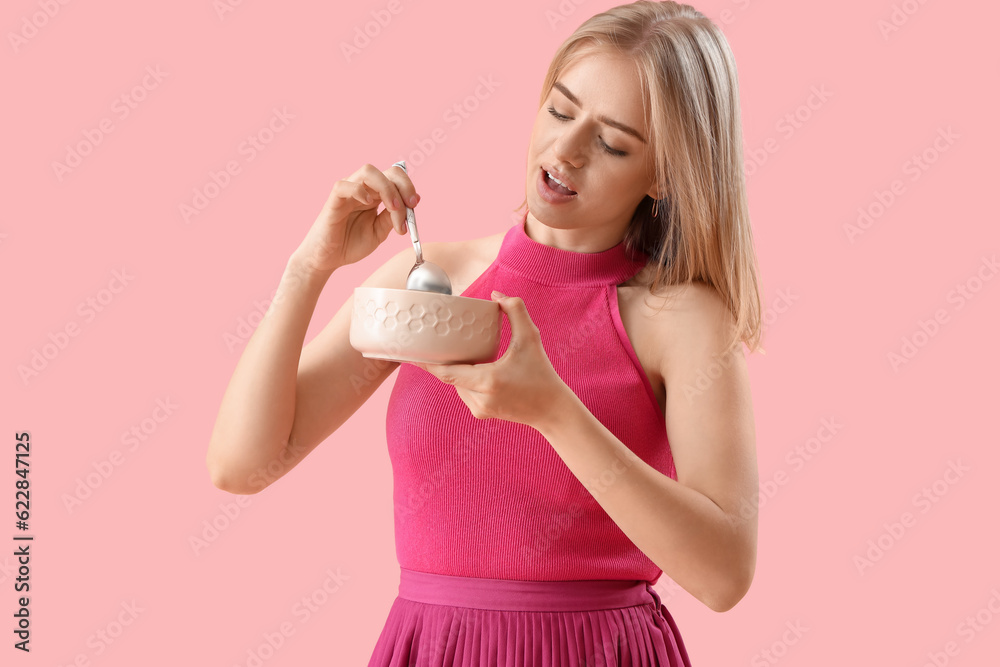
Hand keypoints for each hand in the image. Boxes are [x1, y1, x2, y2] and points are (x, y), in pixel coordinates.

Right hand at [292, 162, 419, 273]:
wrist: (328, 259)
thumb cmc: (350, 244)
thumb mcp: (379, 232)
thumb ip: (392, 217)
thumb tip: (414, 202)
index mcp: (375, 195)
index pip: (395, 178)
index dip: (408, 188)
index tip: (414, 205)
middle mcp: (363, 189)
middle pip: (387, 172)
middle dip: (403, 186)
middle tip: (410, 206)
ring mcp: (348, 192)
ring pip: (368, 172)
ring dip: (386, 188)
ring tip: (393, 208)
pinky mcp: (333, 200)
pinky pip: (344, 185)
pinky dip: (359, 190)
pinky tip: (368, 203)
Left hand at [411, 291, 573, 429]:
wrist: (552, 410)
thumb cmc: (542, 374)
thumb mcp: (531, 338)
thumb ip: (516, 311)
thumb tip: (496, 295)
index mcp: (487, 381)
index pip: (447, 372)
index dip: (427, 362)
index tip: (414, 351)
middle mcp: (479, 399)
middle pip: (450, 376)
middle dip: (443, 360)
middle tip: (433, 342)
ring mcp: (479, 409)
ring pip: (456, 384)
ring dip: (455, 369)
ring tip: (453, 351)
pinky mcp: (481, 413)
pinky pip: (465, 392)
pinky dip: (465, 379)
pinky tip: (470, 367)